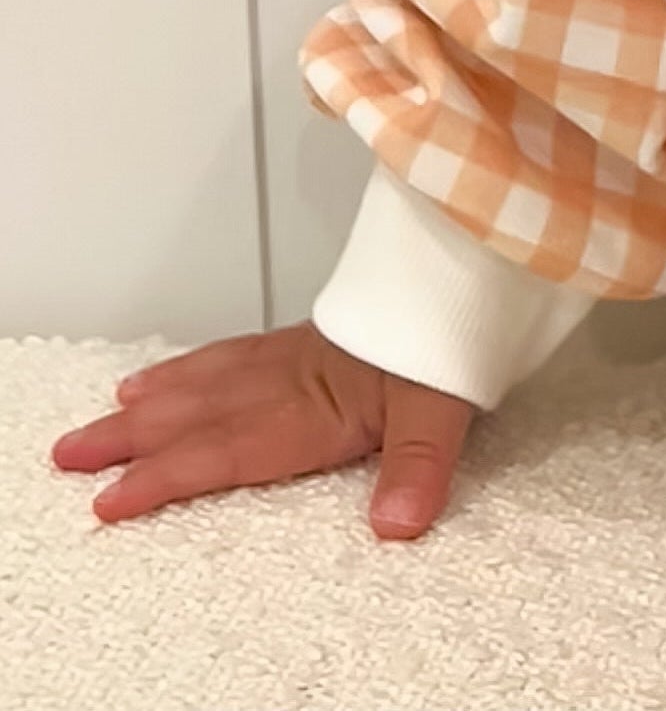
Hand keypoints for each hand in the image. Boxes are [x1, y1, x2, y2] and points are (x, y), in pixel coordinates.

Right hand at [50, 321, 476, 538]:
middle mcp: (292, 380)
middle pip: (199, 413)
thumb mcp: (447, 405)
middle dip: (134, 438)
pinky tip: (176, 372)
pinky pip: (237, 351)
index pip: (226, 448)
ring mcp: (297, 356)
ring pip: (211, 379)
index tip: (110, 499)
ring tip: (109, 413)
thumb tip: (396, 525)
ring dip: (156, 399)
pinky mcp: (311, 337)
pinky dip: (198, 364)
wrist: (467, 269)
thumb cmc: (454, 337)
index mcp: (313, 406)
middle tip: (70, 452)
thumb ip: (417, 466)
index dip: (167, 475)